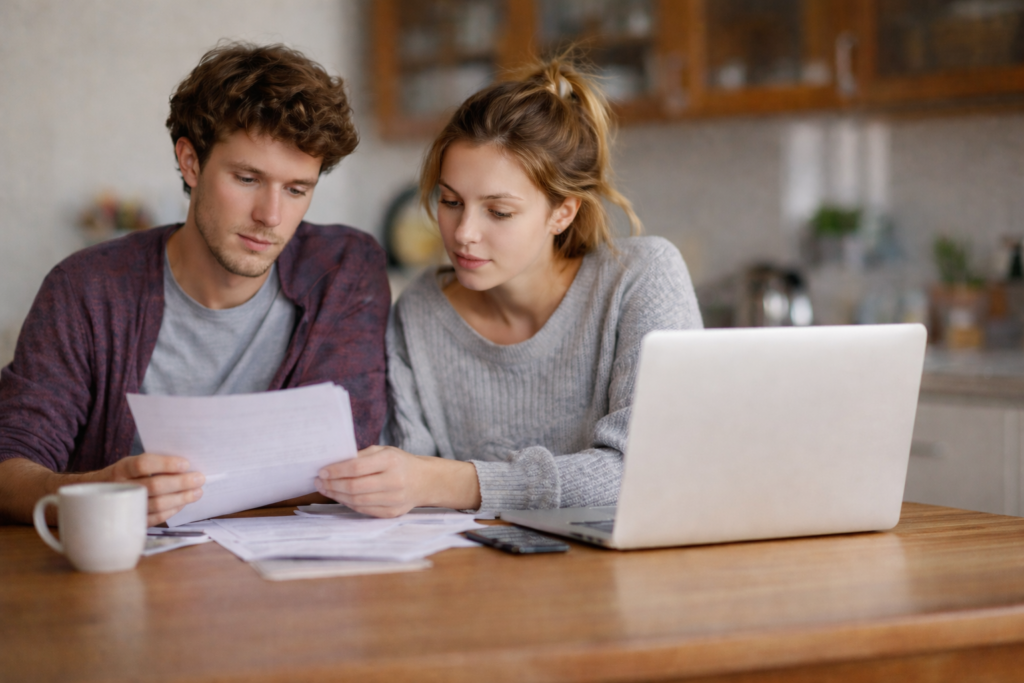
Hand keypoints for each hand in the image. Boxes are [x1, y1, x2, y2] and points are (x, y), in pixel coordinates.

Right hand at [90, 454, 203, 525]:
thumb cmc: (126, 475)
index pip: (143, 464)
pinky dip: (172, 510)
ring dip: (181, 498)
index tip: (186, 463)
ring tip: (197, 492)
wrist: (98, 494)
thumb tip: (187, 466)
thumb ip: (154, 463)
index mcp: (122, 468)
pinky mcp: (131, 520)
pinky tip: (183, 503)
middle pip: (154, 486)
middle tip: (200, 479)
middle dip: (181, 483)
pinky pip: (155, 518)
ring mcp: (125, 506)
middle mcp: (121, 487)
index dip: (166, 464)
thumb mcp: (132, 463)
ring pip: (157, 504)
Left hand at [316, 445, 480, 517]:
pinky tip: (340, 497)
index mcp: (391, 461)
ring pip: (356, 501)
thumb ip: (361, 457)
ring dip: (337, 496)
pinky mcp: (392, 513)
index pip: (356, 468)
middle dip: (332, 485)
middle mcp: (394, 481)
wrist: (426, 481)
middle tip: (318, 482)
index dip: (335, 471)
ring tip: (325, 489)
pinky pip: (363, 510)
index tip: (321, 471)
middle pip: (354, 487)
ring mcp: (394, 500)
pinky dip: (348, 504)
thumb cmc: (400, 463)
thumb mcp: (385, 451)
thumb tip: (333, 464)